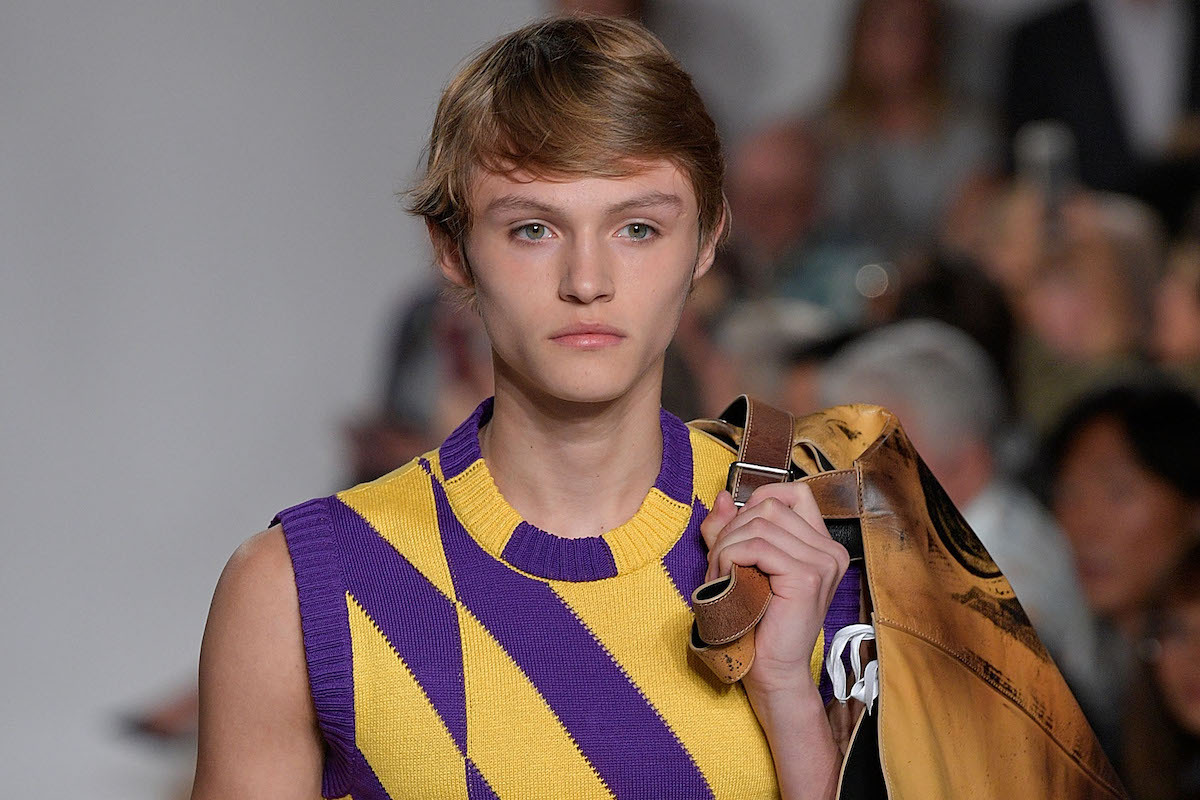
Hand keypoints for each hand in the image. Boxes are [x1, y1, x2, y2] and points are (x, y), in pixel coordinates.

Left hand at [700, 483, 849, 697]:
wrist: (770, 670)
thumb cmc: (755, 622)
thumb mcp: (739, 565)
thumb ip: (730, 530)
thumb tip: (722, 496)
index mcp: (821, 545)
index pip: (795, 493)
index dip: (758, 500)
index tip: (737, 529)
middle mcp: (830, 550)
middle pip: (770, 506)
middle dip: (732, 530)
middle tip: (718, 564)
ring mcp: (823, 563)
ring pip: (760, 524)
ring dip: (727, 546)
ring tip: (719, 575)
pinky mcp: (807, 577)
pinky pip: (758, 547)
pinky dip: (731, 557)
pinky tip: (725, 580)